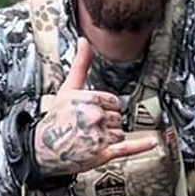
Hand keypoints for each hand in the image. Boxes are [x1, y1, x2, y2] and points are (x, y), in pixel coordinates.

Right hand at [32, 38, 156, 177]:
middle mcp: (96, 117)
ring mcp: (99, 136)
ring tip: (91, 140)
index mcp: (90, 99)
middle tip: (88, 129)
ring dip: (110, 137)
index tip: (92, 114)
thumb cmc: (55, 119)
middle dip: (106, 124)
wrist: (43, 148)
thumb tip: (84, 41)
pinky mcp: (102, 154)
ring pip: (120, 133)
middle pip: (118, 118)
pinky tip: (151, 142)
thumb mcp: (67, 88)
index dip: (105, 109)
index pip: (114, 102)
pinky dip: (140, 146)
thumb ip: (81, 64)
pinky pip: (127, 148)